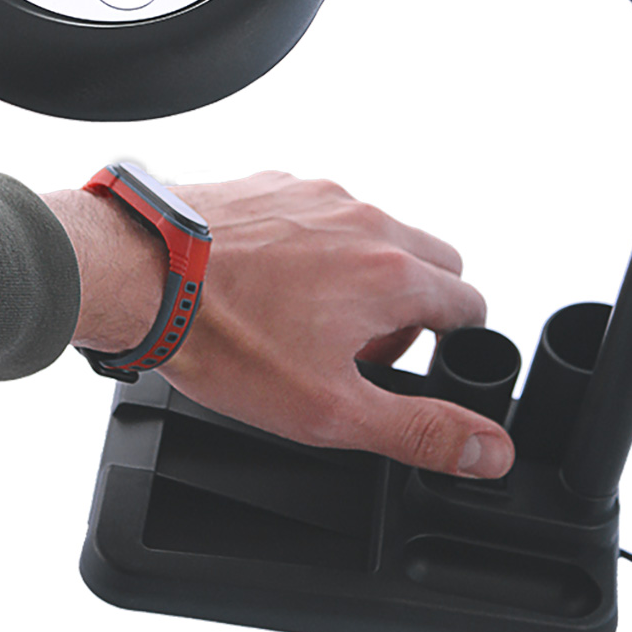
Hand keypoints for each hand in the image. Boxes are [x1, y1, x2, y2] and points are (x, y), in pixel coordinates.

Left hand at [45, 172, 513, 478]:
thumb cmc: (225, 338)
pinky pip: (321, 213)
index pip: (469, 302)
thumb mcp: (330, 410)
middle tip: (358, 348)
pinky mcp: (276, 183)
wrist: (140, 275)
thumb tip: (491, 448)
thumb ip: (421, 429)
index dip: (453, 343)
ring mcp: (317, 194)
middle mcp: (364, 220)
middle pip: (431, 261)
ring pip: (375, 233)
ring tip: (306, 316)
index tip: (413, 363)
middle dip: (414, 307)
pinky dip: (314, 244)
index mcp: (391, 273)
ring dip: (363, 273)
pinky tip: (270, 280)